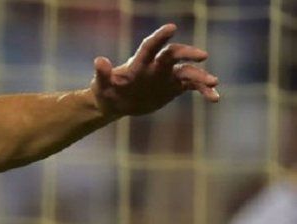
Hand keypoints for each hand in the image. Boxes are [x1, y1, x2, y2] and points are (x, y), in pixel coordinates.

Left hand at [91, 24, 219, 117]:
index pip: (150, 46)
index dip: (160, 37)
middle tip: (202, 56)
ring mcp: (167, 75)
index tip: (171, 28)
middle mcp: (156, 66)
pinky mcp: (174, 87)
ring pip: (187, 71)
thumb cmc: (106, 92)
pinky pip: (192, 86)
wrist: (117, 104)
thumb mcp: (101, 86)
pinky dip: (204, 90)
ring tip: (214, 83)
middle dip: (187, 53)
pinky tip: (214, 97)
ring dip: (201, 76)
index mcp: (139, 63)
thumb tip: (99, 60)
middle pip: (174, 54)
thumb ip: (102, 74)